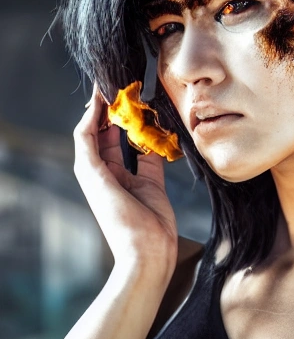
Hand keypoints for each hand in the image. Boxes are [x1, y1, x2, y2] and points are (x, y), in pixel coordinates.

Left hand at [73, 84, 177, 280]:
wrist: (148, 251)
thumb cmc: (119, 220)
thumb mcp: (96, 180)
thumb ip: (90, 147)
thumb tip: (89, 116)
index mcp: (92, 170)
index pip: (90, 132)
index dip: (94, 110)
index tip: (104, 88)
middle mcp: (110, 171)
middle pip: (110, 134)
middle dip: (116, 112)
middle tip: (126, 90)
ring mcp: (133, 175)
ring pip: (133, 141)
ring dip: (136, 123)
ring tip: (142, 103)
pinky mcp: (153, 181)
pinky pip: (153, 153)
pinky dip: (156, 139)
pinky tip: (158, 125)